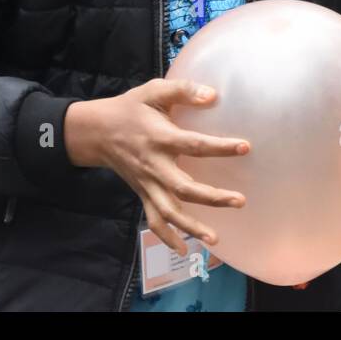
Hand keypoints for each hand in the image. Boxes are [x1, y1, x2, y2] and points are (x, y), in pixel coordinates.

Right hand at [64, 78, 248, 256]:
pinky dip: (165, 237)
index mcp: (159, 138)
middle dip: (211, 198)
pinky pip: (153, 219)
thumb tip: (213, 95)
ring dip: (191, 226)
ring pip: (169, 211)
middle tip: (239, 201)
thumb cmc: (130, 108)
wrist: (96, 131)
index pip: (194, 145)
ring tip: (214, 238)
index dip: (219, 147)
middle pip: (184, 188)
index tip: (245, 147)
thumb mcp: (153, 91)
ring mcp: (147, 183)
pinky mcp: (142, 193)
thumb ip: (183, 90)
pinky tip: (183, 249)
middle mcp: (153, 165)